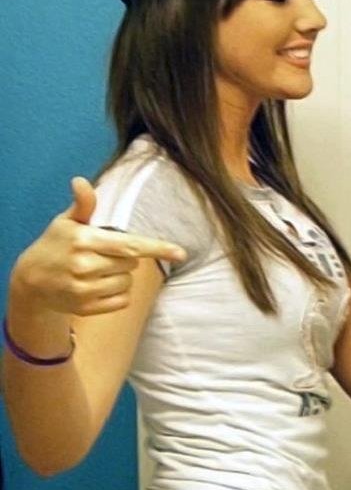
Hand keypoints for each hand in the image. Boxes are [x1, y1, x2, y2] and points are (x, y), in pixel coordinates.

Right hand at [12, 177, 186, 316]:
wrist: (32, 282)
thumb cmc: (55, 246)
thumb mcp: (66, 223)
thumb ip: (83, 205)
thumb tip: (81, 181)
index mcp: (84, 241)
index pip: (129, 245)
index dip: (156, 248)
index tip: (180, 252)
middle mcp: (86, 266)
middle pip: (131, 263)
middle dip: (124, 257)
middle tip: (102, 254)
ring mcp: (86, 289)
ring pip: (127, 282)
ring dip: (120, 276)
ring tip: (97, 271)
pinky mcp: (88, 308)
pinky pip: (122, 300)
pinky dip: (117, 293)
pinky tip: (98, 287)